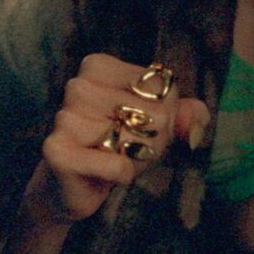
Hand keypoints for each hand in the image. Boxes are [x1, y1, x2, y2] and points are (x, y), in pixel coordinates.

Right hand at [25, 53, 210, 226]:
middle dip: (153, 138)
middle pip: (153, 112)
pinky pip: (116, 165)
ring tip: (115, 157)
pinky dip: (122, 174)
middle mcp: (78, 86)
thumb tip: (196, 119)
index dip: (165, 111)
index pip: (161, 85)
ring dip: (136, 157)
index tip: (143, 124)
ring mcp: (64, 117)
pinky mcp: (57, 150)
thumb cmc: (117, 144)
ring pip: (134, 139)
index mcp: (98, 67)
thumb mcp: (157, 124)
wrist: (73, 186)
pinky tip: (104, 174)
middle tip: (130, 147)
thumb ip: (185, 114)